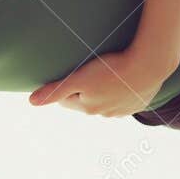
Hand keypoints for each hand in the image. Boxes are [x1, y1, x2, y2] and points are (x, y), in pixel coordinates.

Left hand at [28, 46, 175, 116]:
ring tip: (107, 73)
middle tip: (88, 70)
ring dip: (104, 90)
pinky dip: (121, 90)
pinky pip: (125, 98)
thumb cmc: (111, 69)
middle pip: (86, 101)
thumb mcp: (78, 78)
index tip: (70, 74)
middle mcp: (105, 113)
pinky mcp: (138, 103)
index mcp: (88, 108)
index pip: (66, 100)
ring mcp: (123, 110)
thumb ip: (55, 90)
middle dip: (84, 89)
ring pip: (107, 100)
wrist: (148, 65)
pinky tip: (124, 77)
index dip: (65, 86)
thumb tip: (31, 102)